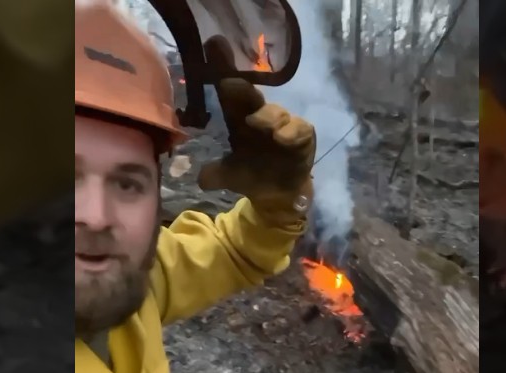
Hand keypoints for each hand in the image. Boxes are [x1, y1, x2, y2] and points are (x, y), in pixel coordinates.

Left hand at [197, 36, 315, 226]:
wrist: (279, 193)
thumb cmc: (253, 174)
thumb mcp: (230, 176)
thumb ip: (216, 175)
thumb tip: (202, 178)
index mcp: (240, 118)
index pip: (230, 92)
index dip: (222, 68)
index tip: (214, 46)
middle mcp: (261, 115)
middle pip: (252, 97)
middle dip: (242, 89)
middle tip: (229, 84)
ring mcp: (284, 124)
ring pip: (276, 114)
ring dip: (267, 116)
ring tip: (255, 122)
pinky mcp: (303, 137)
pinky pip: (300, 129)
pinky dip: (291, 132)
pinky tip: (281, 136)